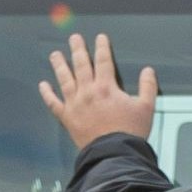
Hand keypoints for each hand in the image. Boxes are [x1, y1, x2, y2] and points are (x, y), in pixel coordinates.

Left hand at [40, 32, 158, 150]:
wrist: (114, 153)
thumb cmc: (129, 132)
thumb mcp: (146, 107)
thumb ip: (148, 86)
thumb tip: (148, 71)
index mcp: (106, 87)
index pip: (103, 61)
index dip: (102, 47)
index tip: (100, 38)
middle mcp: (88, 92)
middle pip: (81, 65)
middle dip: (77, 49)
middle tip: (74, 38)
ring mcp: (75, 104)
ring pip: (64, 79)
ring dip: (59, 65)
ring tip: (55, 55)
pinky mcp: (67, 118)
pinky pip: (53, 103)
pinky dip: (47, 93)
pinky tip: (43, 85)